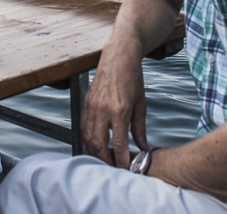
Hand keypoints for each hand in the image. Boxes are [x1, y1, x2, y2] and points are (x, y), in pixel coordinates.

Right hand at [81, 48, 148, 167]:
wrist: (119, 57)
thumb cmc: (132, 78)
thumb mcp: (141, 104)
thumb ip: (140, 129)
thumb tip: (143, 147)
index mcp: (120, 110)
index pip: (118, 143)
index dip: (121, 160)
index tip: (125, 169)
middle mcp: (103, 109)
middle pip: (98, 144)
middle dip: (105, 160)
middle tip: (111, 168)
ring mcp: (92, 106)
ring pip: (88, 137)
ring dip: (94, 151)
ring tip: (102, 159)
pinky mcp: (86, 102)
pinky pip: (83, 126)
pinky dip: (87, 138)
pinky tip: (93, 143)